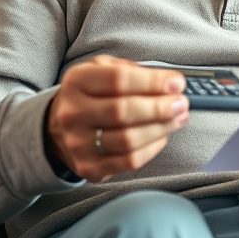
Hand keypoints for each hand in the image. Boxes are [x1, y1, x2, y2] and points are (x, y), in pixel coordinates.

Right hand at [46, 56, 188, 181]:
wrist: (57, 128)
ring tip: (178, 118)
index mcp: (77, 81)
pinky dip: (152, 148)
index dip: (152, 82)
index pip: (119, 79)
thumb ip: (132, 71)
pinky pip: (128, 161)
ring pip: (128, 139)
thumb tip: (169, 82)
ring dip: (161, 128)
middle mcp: (73, 113)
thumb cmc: (91, 94)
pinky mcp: (89, 167)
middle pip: (123, 111)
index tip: (176, 83)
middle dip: (160, 107)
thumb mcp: (102, 70)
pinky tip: (162, 136)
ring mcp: (78, 143)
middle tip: (181, 103)